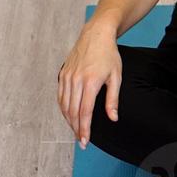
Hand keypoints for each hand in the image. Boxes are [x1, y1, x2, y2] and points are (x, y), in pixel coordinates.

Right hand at [56, 23, 121, 149]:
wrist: (96, 34)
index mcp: (90, 81)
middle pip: (72, 112)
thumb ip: (113, 99)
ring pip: (64, 105)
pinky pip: (61, 96)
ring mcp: (67, 76)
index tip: (85, 141)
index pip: (85, 112)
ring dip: (69, 121)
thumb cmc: (109, 55)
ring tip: (76, 131)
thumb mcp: (116, 77)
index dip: (84, 129)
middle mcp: (76, 80)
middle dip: (76, 129)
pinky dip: (63, 108)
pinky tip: (69, 116)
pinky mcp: (63, 73)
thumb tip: (112, 118)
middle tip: (81, 141)